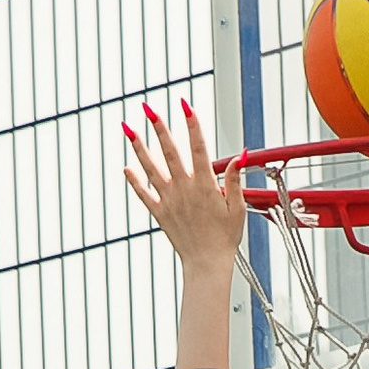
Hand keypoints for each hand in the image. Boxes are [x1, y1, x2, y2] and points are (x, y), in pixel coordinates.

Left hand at [124, 99, 244, 274]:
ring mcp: (170, 201)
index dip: (191, 124)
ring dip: (139, 148)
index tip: (185, 104)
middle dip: (159, 128)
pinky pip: (144, 195)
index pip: (198, 147)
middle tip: (148, 108)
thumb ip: (236, 180)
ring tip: (128, 129)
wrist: (207, 264)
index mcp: (205, 185)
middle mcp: (184, 189)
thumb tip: (242, 155)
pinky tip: (126, 168)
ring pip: (151, 169)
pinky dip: (134, 181)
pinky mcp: (160, 214)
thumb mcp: (237, 208)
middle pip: (169, 152)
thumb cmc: (225, 238)